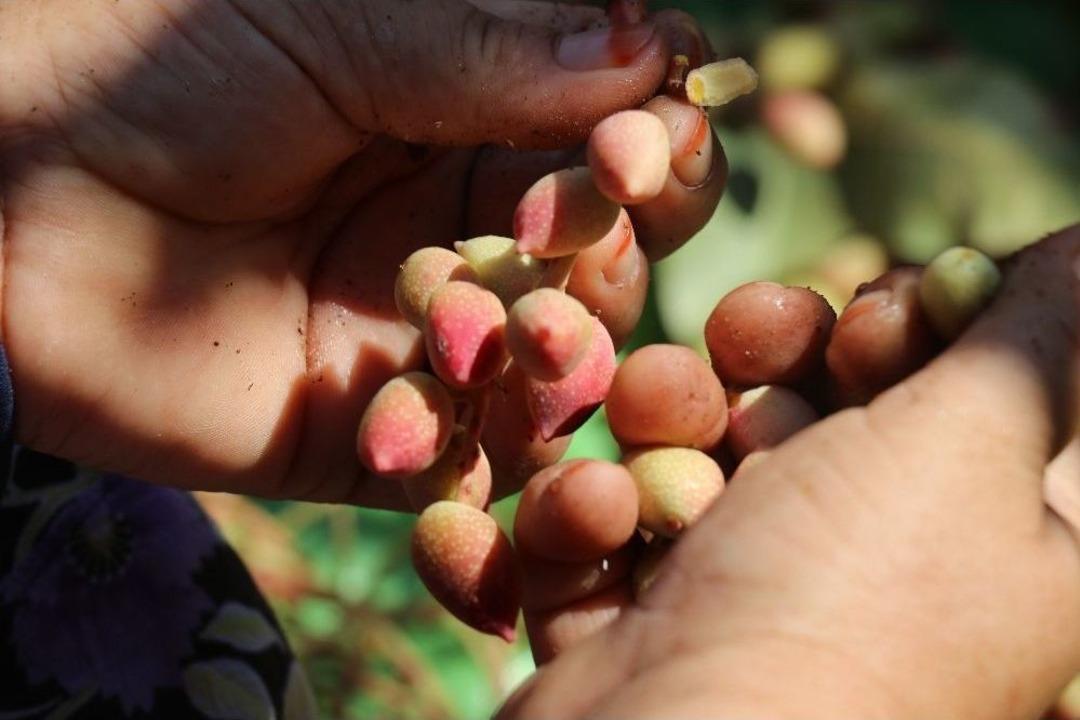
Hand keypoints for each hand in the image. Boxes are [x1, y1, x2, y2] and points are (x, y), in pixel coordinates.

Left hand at [0, 0, 721, 504]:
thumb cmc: (142, 71)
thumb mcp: (325, 27)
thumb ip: (486, 48)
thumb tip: (651, 47)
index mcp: (463, 111)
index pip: (611, 129)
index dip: (653, 137)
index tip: (645, 139)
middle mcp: (459, 223)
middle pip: (606, 249)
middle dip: (613, 244)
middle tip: (567, 225)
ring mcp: (420, 332)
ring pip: (550, 361)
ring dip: (552, 356)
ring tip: (511, 342)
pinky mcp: (368, 428)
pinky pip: (450, 456)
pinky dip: (442, 449)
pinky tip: (396, 430)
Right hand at [502, 228, 1079, 718]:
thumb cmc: (851, 604)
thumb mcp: (971, 443)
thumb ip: (1037, 337)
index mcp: (985, 538)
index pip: (954, 394)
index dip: (912, 331)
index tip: (880, 320)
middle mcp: (869, 572)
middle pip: (821, 409)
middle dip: (772, 357)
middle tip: (746, 339)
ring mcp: (747, 599)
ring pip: (703, 455)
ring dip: (667, 416)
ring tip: (647, 411)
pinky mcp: (644, 622)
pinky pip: (618, 533)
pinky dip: (594, 513)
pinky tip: (595, 516)